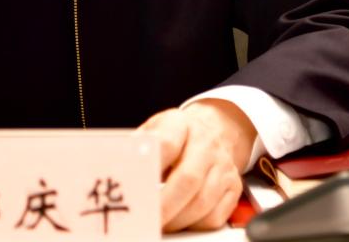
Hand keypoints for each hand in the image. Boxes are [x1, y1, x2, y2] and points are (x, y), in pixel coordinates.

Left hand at [139, 99, 256, 231]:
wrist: (214, 131)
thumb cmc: (176, 136)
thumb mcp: (153, 130)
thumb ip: (136, 148)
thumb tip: (114, 170)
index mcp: (180, 124)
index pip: (166, 145)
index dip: (150, 170)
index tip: (136, 190)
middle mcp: (206, 143)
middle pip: (188, 179)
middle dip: (165, 205)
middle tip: (147, 219)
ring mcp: (223, 166)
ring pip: (202, 202)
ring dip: (177, 220)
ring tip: (160, 224)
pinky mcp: (233, 187)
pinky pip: (215, 216)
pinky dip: (194, 225)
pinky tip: (180, 221)